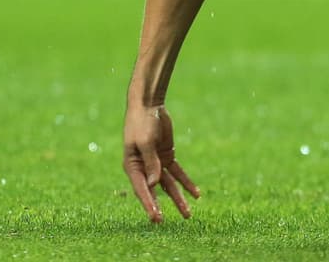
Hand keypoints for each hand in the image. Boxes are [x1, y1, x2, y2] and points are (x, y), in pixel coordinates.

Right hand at [123, 103, 200, 222]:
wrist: (149, 105)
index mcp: (133, 166)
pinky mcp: (167, 156)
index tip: (156, 218)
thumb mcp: (146, 142)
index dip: (149, 204)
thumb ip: (151, 163)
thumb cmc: (142, 123)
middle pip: (154, 190)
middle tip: (166, 223)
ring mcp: (156, 163)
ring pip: (169, 185)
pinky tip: (196, 194)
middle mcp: (143, 168)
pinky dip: (186, 182)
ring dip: (178, 198)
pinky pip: (178, 173)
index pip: (142, 189)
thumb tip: (154, 184)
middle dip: (161, 206)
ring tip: (188, 214)